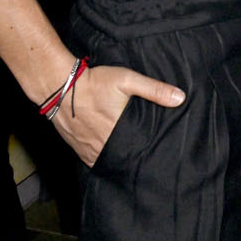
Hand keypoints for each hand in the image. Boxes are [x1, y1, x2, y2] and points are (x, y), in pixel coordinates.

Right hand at [50, 63, 184, 166]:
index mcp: (117, 131)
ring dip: (119, 160)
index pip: (138, 151)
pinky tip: (111, 154)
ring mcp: (88, 148)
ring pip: (108, 161)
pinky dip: (102, 159)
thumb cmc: (95, 82)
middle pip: (123, 158)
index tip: (158, 152)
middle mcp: (102, 145)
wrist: (60, 87)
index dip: (148, 151)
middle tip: (147, 155)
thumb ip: (154, 89)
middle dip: (135, 157)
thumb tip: (180, 98)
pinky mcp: (77, 148)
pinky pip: (93, 160)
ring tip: (131, 156)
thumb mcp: (127, 80)